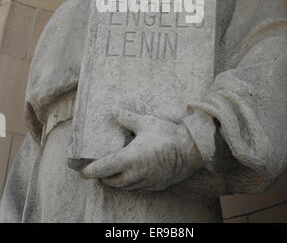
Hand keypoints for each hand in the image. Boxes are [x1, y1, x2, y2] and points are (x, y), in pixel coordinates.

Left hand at [81, 109, 202, 190]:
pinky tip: (132, 174)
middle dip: (102, 177)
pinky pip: (138, 187)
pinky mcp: (156, 186)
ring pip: (125, 186)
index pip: (104, 168)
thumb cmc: (167, 135)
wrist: (191, 150)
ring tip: (112, 172)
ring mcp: (146, 182)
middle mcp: (135, 174)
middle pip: (111, 181)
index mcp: (129, 159)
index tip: (82, 171)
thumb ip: (127, 118)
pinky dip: (131, 182)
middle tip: (97, 170)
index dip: (90, 170)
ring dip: (116, 181)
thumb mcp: (146, 122)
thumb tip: (114, 111)